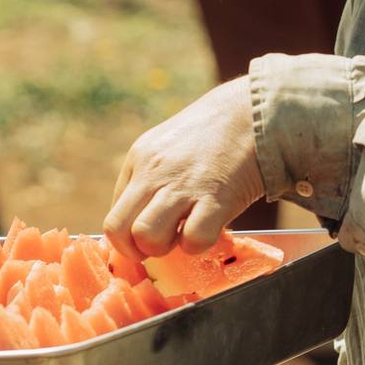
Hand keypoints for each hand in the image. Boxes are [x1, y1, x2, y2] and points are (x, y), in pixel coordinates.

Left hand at [104, 76, 264, 258]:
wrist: (251, 113)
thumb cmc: (208, 137)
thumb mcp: (163, 147)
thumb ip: (145, 180)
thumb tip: (135, 225)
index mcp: (139, 160)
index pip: (112, 219)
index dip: (127, 242)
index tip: (144, 246)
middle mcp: (155, 172)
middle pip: (118, 230)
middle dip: (137, 251)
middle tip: (161, 245)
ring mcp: (183, 185)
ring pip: (147, 237)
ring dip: (164, 250)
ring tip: (182, 236)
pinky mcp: (216, 197)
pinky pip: (193, 238)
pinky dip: (198, 245)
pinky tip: (208, 230)